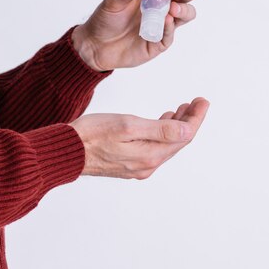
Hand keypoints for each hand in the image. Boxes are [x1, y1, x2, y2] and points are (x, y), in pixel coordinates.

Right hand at [68, 98, 209, 178]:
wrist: (65, 151)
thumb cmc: (91, 134)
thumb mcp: (128, 126)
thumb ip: (161, 129)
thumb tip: (188, 130)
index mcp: (150, 156)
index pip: (184, 136)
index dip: (196, 117)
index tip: (203, 101)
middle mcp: (147, 165)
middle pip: (177, 141)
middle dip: (189, 120)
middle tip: (196, 102)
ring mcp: (138, 167)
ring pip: (166, 144)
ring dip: (176, 126)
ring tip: (181, 108)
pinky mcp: (129, 164)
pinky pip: (154, 148)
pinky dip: (161, 133)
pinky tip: (161, 121)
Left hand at [71, 0, 198, 71]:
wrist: (96, 45)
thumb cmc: (106, 19)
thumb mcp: (113, 1)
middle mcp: (162, 6)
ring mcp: (163, 24)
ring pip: (186, 14)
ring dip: (184, 9)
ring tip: (173, 8)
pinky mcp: (159, 42)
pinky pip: (170, 35)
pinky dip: (170, 27)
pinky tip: (166, 21)